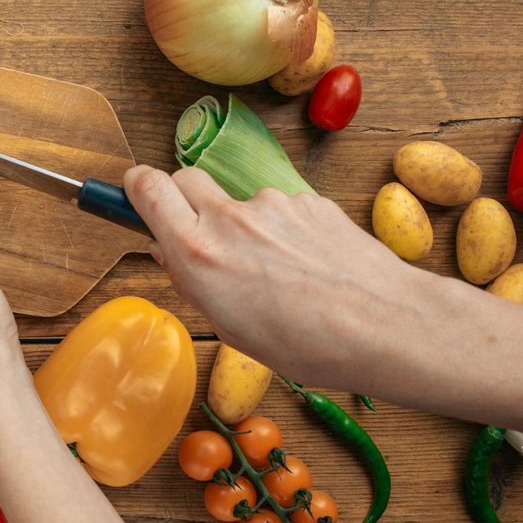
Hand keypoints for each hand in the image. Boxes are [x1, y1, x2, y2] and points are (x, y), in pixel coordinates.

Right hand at [123, 164, 432, 385]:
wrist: (385, 325)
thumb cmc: (306, 344)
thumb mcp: (229, 327)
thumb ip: (192, 280)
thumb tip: (170, 252)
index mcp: (198, 252)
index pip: (146, 186)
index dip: (138, 187)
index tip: (138, 197)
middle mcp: (230, 217)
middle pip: (185, 178)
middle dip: (184, 199)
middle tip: (200, 235)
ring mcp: (273, 204)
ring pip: (239, 200)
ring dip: (244, 225)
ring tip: (275, 273)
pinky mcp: (310, 201)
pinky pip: (281, 209)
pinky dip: (284, 230)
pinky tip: (307, 267)